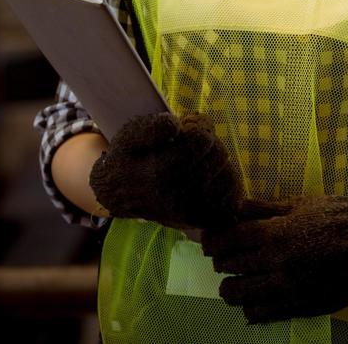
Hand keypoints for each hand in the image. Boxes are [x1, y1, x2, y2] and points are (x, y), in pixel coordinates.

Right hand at [88, 112, 242, 228]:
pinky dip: (229, 189)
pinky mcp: (197, 222)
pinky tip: (213, 179)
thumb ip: (152, 127)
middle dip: (212, 144)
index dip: (200, 127)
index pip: (201, 141)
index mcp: (159, 172)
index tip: (189, 127)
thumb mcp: (130, 135)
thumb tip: (175, 126)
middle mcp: (175, 196)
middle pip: (218, 157)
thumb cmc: (127, 158)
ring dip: (222, 164)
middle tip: (197, 143)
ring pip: (228, 179)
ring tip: (204, 160)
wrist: (117, 194)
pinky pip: (230, 204)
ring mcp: (188, 212)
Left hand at [201, 195, 347, 323]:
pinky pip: (262, 314)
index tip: (208, 242)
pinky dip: (250, 308)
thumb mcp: (296, 204)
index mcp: (274, 233)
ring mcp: (287, 288)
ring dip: (230, 288)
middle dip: (221, 262)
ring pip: (240, 295)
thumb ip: (260, 209)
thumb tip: (230, 206)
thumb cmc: (333, 215)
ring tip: (232, 283)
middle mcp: (276, 263)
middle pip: (230, 267)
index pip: (227, 240)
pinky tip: (252, 301)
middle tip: (222, 259)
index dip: (212, 241)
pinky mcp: (299, 305)